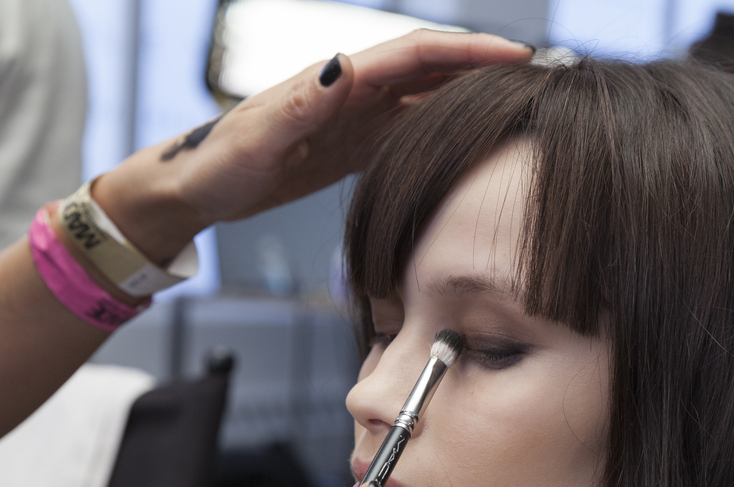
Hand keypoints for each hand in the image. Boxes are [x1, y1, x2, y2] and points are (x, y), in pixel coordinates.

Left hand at [92, 31, 532, 261]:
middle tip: (536, 77)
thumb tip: (344, 64)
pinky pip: (408, 131)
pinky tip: (468, 143)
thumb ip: (300, 103)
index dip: (467, 50)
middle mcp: (351, 91)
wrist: (197, 188)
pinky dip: (442, 129)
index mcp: (335, 81)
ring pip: (426, 98)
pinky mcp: (352, 145)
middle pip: (430, 69)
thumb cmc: (217, 163)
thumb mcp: (256, 137)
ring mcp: (355, 118)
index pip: (415, 54)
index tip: (516, 54)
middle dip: (483, 65)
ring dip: (469, 95)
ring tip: (517, 105)